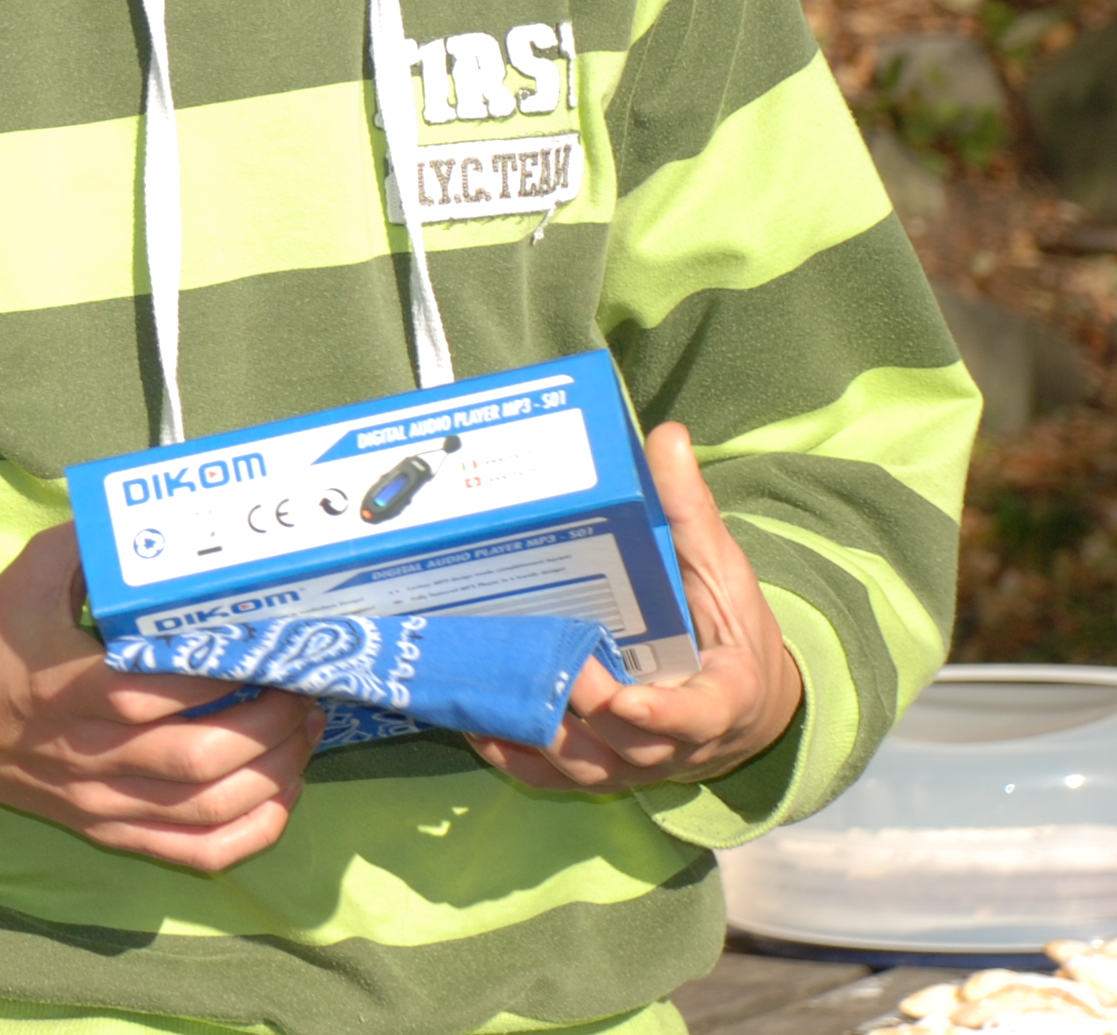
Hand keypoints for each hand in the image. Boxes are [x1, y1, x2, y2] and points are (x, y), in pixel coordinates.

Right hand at [0, 522, 317, 872]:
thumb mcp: (28, 575)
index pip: (158, 691)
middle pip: (198, 758)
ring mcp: (101, 800)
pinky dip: (252, 833)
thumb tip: (159, 516)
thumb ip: (91, 545)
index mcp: (66, 684)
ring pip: (208, 810)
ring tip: (305, 734)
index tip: (271, 643)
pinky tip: (281, 795)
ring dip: (274, 776)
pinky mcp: (109, 831)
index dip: (227, 673)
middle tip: (305, 688)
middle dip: (271, 726)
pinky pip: (195, 852)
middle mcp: (87, 752)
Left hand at [471, 422, 800, 792]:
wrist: (742, 700)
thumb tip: (668, 436)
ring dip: (535, 738)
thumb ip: (690, 510)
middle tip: (545, 661)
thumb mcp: (721, 569)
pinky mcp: (601, 771)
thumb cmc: (727, 629)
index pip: (697, 716)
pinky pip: (552, 779)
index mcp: (723, 695)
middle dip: (583, 709)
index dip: (664, 714)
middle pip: (626, 745)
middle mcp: (678, 743)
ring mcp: (635, 764)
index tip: (629, 699)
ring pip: (583, 768)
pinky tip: (473, 723)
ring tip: (488, 690)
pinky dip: (513, 758)